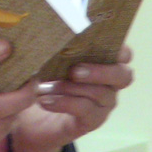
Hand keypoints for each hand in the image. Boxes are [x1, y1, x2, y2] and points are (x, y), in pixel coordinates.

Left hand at [11, 46, 134, 151]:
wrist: (28, 115)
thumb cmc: (43, 78)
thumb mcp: (47, 59)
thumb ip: (56, 46)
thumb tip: (52, 30)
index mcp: (103, 61)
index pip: (124, 53)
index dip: (119, 49)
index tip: (100, 44)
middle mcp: (109, 83)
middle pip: (122, 76)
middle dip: (100, 71)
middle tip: (74, 71)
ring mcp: (102, 104)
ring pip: (101, 94)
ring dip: (72, 88)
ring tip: (45, 86)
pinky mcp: (91, 121)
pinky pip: (85, 111)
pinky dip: (64, 103)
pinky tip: (44, 100)